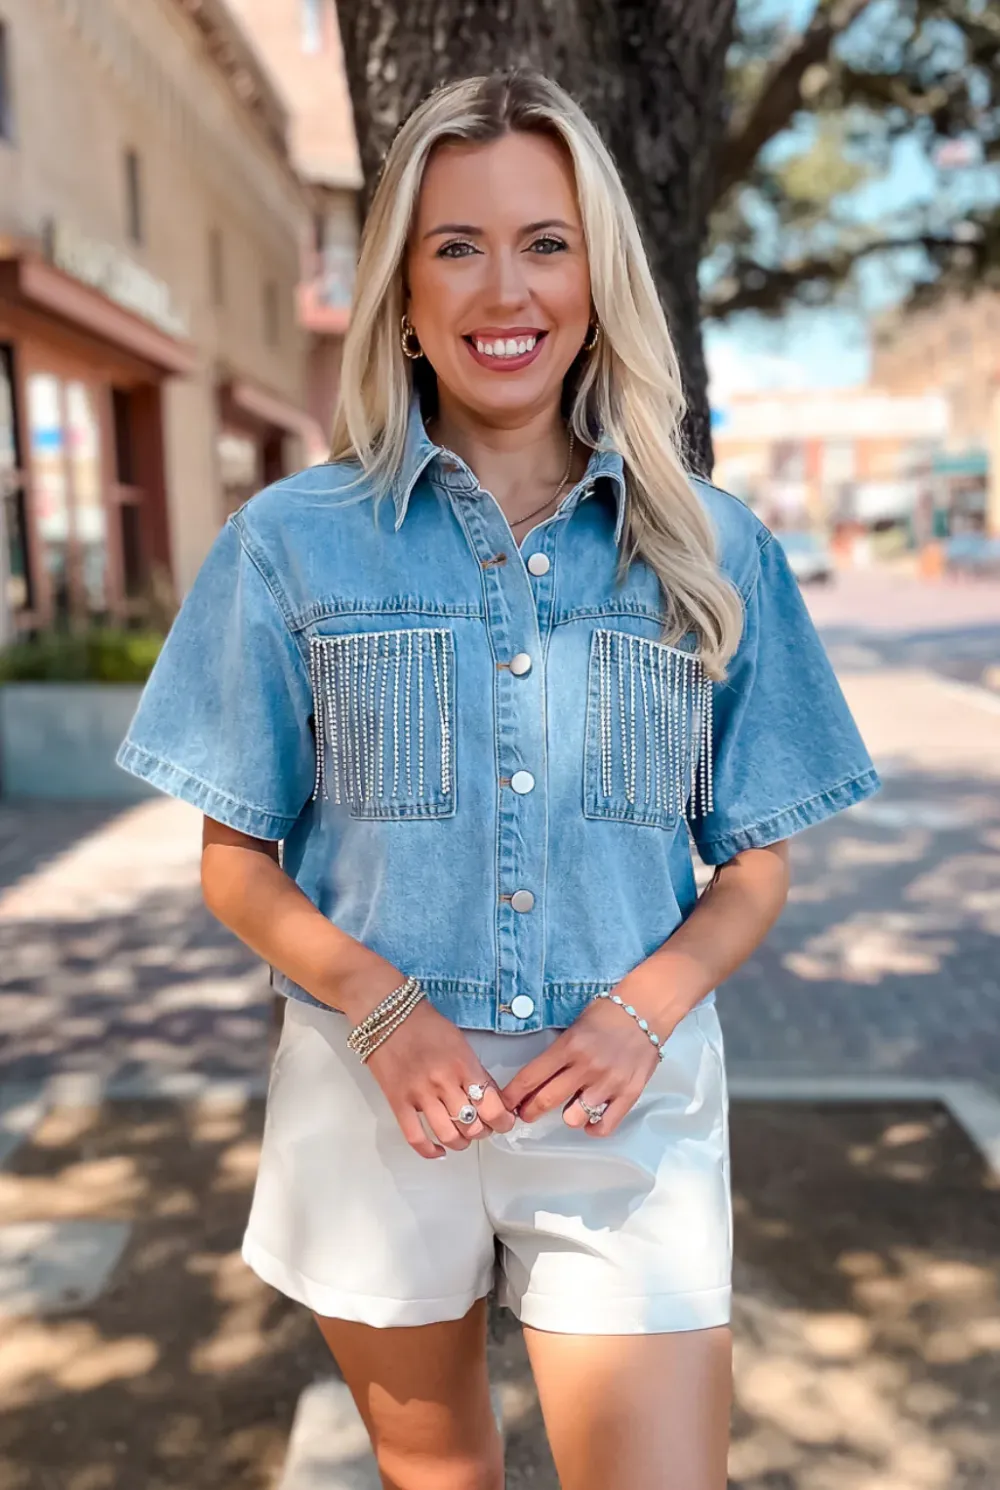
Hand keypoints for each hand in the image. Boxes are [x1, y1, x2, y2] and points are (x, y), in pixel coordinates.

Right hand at [365, 999, 515, 1158]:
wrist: (387, 1013)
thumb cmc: (425, 1024)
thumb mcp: (461, 1043)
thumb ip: (475, 1071)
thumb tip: (491, 1098)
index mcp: (464, 1065)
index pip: (492, 1106)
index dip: (502, 1121)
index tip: (504, 1123)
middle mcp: (444, 1082)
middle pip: (472, 1125)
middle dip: (482, 1132)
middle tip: (482, 1127)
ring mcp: (419, 1094)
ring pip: (448, 1136)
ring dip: (460, 1143)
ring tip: (462, 1138)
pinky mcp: (398, 1101)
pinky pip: (415, 1137)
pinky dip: (429, 1150)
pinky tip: (438, 1150)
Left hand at [500, 994, 668, 1136]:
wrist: (646, 1010)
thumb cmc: (608, 1015)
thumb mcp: (575, 1027)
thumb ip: (558, 1054)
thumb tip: (538, 1080)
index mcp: (569, 1045)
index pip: (531, 1076)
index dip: (513, 1094)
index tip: (506, 1103)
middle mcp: (587, 1066)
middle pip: (546, 1100)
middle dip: (530, 1112)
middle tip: (527, 1113)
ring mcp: (609, 1082)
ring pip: (574, 1117)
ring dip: (567, 1116)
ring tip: (570, 1107)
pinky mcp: (629, 1093)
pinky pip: (605, 1125)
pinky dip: (593, 1127)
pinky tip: (589, 1120)